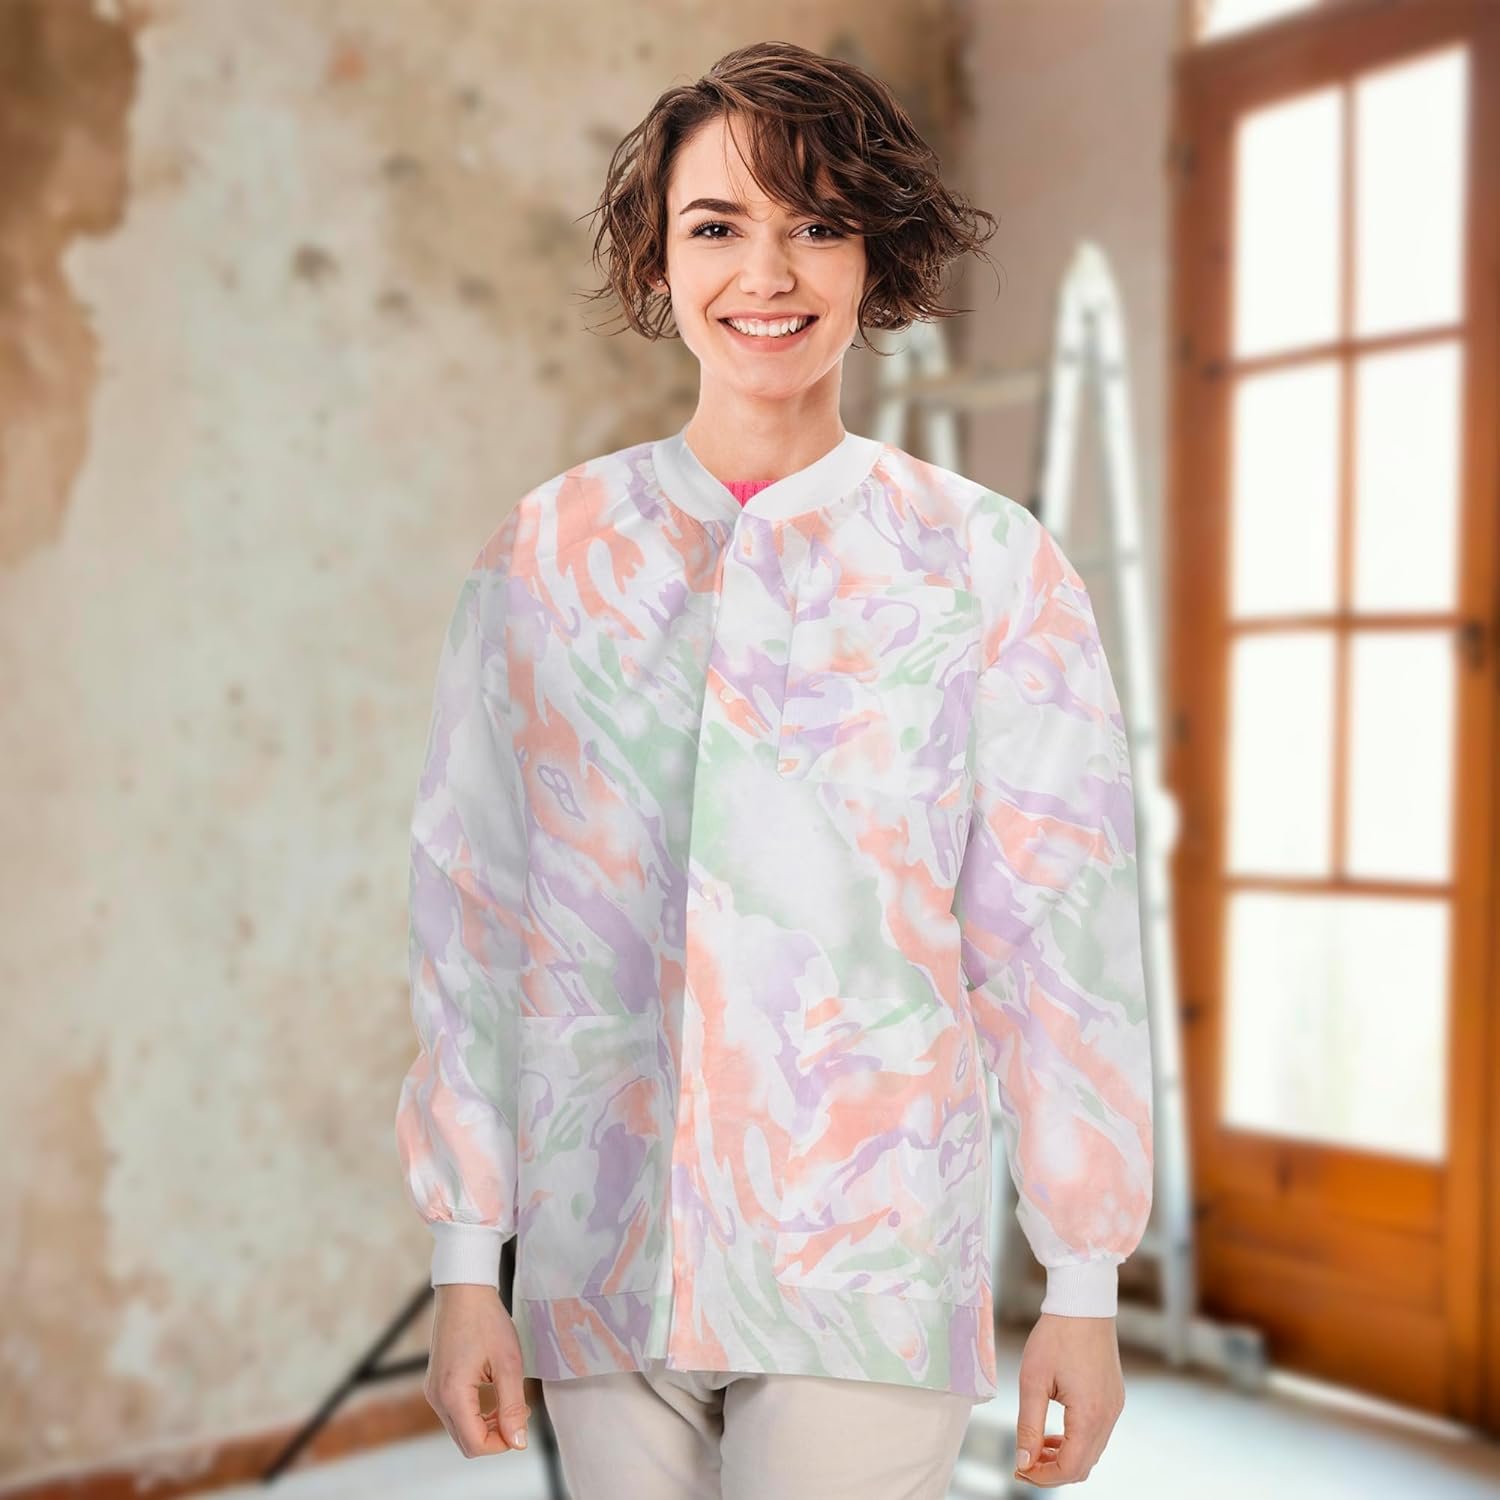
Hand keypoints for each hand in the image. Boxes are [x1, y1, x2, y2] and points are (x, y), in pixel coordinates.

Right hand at [425, 1284, 530, 1456]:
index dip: (502, 1444)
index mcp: (452, 1394)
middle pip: (466, 1441)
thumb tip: (518, 1442)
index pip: (475, 1444)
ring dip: (486, 1425)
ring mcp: (433, 1391)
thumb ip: (513, 1406)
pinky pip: (456, 1413)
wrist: (464, 1291)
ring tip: (511, 1402)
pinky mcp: (436, 1384)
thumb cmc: (487, 1320)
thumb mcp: (508, 1363)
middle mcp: (437, 1398)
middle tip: (520, 1412)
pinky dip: (476, 1413)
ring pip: (461, 1429)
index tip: (522, 1424)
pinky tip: (494, 1395)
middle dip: (495, 1436)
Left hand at [1013, 1313, 1124, 1485]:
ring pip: (1091, 1452)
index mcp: (1090, 1415)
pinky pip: (1096, 1433)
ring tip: (1036, 1447)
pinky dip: (1076, 1441)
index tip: (1019, 1469)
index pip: (1070, 1468)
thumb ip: (1028, 1425)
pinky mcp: (1113, 1398)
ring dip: (1064, 1457)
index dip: (1043, 1477)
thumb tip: (1023, 1461)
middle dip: (1052, 1471)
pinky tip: (1054, 1432)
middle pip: (1083, 1466)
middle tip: (1023, 1462)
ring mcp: (1114, 1408)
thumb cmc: (1056, 1335)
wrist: (1083, 1303)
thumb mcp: (1033, 1380)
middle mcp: (1109, 1416)